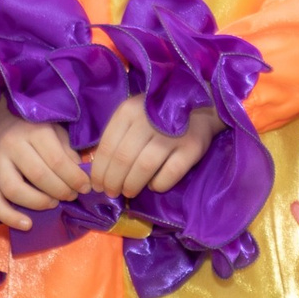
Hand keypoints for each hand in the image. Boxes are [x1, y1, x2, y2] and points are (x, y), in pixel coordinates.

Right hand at [0, 101, 89, 231]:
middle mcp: (12, 145)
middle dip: (60, 190)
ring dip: (38, 203)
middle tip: (71, 196)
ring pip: (14, 190)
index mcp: (33, 132)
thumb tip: (81, 176)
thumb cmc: (34, 130)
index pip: (56, 160)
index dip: (74, 177)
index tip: (85, 187)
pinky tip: (27, 225)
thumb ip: (68, 151)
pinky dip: (9, 217)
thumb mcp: (56, 131)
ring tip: (53, 204)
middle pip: (38, 175)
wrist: (1, 122)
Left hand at [90, 97, 220, 198]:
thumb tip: (99, 171)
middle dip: (113, 181)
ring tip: (128, 192)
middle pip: (123, 159)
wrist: (201, 105)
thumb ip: (117, 137)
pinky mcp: (191, 147)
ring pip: (144, 167)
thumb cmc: (158, 115)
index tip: (97, 185)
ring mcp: (171, 134)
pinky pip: (170, 174)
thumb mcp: (133, 116)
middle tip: (111, 192)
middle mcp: (148, 120)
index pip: (107, 146)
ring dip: (132, 185)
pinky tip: (154, 185)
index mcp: (128, 111)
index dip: (99, 171)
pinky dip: (158, 184)